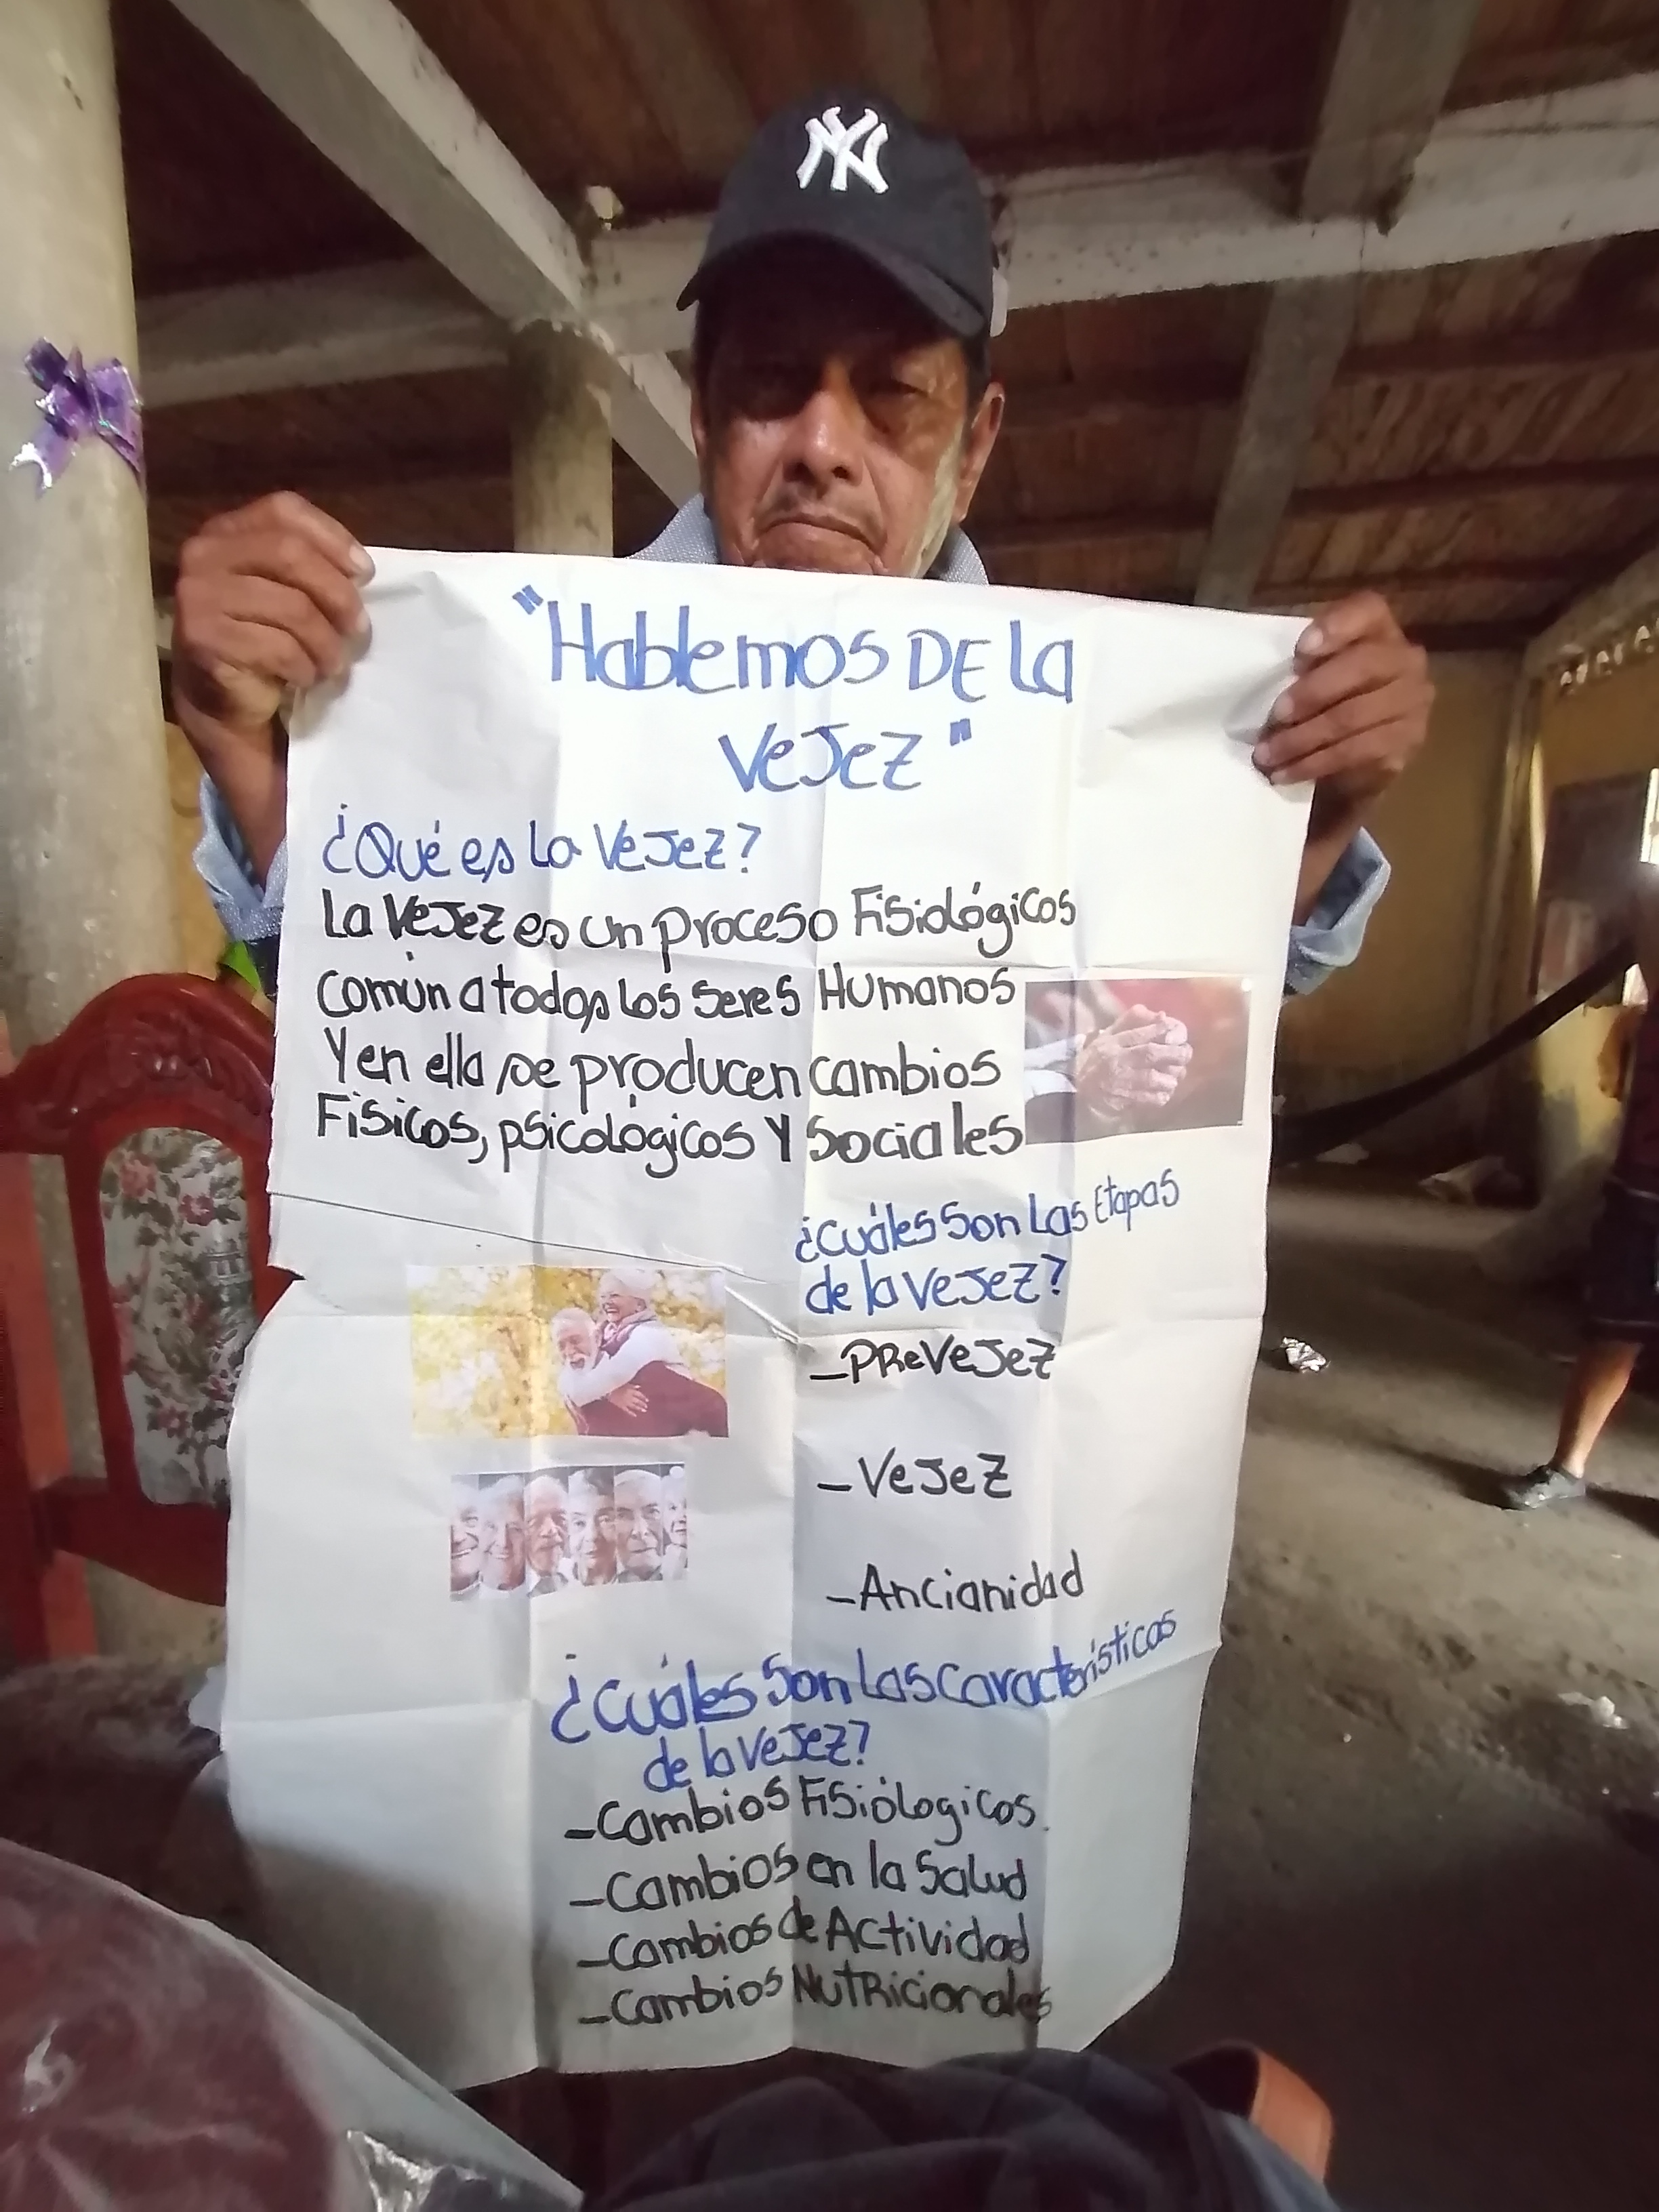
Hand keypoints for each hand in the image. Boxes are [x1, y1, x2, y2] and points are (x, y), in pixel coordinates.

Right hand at [172, 492, 372, 876]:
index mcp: (232, 545)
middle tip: (355, 640)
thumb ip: (326, 585)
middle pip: (287, 555)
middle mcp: (204, 567)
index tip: (364, 576)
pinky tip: (302, 687)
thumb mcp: (314, 622)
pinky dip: (301, 667)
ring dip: (324, 642)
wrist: (256, 749)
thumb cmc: (293, 683)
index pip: (280, 511)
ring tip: (329, 671)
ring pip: (287, 604)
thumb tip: (381, 569)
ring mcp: (198, 610)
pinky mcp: (203, 656)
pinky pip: (274, 645)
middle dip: (335, 599)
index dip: (329, 540)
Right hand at [609, 1384, 648, 1417]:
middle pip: (637, 1401)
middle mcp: (629, 1397)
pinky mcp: (621, 1406)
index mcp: (630, 1390)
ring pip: (634, 1406)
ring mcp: (625, 1402)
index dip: (643, 1397)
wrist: (607, 1390)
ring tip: (644, 1411)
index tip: (647, 1400)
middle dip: (642, 1404)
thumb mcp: (625, 1383)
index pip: (639, 1394)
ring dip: (639, 1408)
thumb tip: (639, 1387)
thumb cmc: (616, 1385)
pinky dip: (631, 1413)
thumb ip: (632, 1386)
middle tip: (646, 1406)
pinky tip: (635, 1415)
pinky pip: (627, 1410)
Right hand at [1075, 1007, 1191, 1115]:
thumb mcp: (1108, 1035)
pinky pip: (1148, 1099)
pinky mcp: (1121, 1100)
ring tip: (1177, 1074)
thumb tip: (1163, 1016)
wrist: (1074, 1088)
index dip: (1162, 1031)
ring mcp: (1118, 1082)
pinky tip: (1166, 1091)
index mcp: (1112, 1042)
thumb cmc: (1096, 1059)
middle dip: (1173, 1053)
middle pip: (1149, 1053)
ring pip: (1151, 1078)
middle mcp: (1115, 1060)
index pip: (1140, 1033)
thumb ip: (1132, 1023)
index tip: (1176, 1031)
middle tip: (1186, 1054)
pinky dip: (1162, 1095)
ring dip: (1170, 1076)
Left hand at [1254, 590, 1431, 831]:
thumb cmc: (1322, 699)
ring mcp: (1412, 703)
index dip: (1335, 627)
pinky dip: (1315, 764)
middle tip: (1274, 717)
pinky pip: (1358, 752)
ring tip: (1267, 755)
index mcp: (1379, 628)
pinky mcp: (1405, 744)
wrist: (1351, 754)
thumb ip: (1302, 663)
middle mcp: (1406, 659)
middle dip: (1312, 693)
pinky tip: (1286, 773)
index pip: (1367, 610)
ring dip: (1304, 738)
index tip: (1299, 651)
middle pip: (1364, 666)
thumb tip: (1270, 678)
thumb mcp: (1309, 671)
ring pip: (1355, 716)